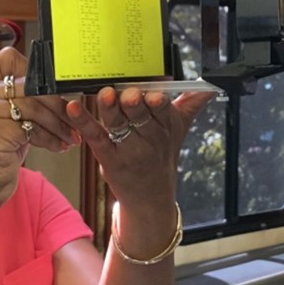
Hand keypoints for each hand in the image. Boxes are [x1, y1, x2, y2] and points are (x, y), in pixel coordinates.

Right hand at [0, 48, 79, 232]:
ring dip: (58, 124)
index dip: (36, 72)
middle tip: (73, 122)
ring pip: (33, 107)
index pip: (9, 59)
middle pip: (29, 86)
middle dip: (57, 105)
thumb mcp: (1, 121)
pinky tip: (56, 146)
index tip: (53, 92)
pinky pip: (30, 129)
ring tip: (69, 137)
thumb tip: (59, 89)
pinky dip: (49, 138)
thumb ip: (20, 101)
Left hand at [66, 87, 213, 213]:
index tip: (154, 94)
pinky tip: (74, 107)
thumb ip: (192, 104)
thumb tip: (209, 86)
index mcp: (166, 129)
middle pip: (140, 117)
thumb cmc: (162, 157)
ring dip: (110, 109)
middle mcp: (148, 140)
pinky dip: (83, 121)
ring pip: (117, 124)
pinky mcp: (107, 157)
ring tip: (105, 95)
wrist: (150, 197)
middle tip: (129, 94)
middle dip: (135, 104)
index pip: (163, 112)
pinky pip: (95, 136)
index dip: (158, 103)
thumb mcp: (180, 130)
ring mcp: (126, 150)